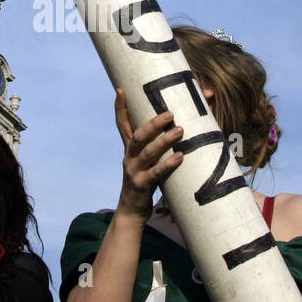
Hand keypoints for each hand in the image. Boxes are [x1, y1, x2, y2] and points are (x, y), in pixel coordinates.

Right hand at [115, 89, 182, 219]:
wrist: (131, 211)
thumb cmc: (145, 180)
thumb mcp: (146, 161)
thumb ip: (158, 146)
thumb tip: (179, 128)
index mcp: (129, 149)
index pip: (122, 124)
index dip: (120, 108)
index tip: (121, 89)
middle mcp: (129, 157)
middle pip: (138, 135)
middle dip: (153, 123)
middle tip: (170, 113)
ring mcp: (134, 171)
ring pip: (148, 152)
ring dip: (164, 140)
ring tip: (180, 131)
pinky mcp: (142, 186)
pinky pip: (156, 173)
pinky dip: (168, 164)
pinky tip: (180, 157)